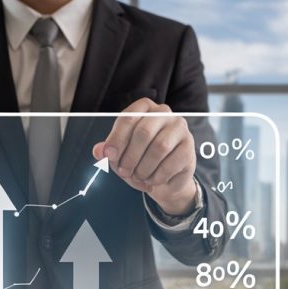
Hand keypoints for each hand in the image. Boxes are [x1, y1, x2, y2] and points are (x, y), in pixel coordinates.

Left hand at [93, 98, 198, 215]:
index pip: (128, 118)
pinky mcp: (188, 146)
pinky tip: (152, 180)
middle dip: (130, 156)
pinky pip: (171, 162)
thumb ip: (109, 150)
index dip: (116, 139)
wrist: (164, 179)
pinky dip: (157, 176)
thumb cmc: (140, 160)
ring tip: (138, 177)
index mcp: (144, 108)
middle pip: (143, 132)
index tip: (109, 156)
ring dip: (144, 168)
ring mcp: (179, 128)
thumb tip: (99, 151)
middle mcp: (164, 113)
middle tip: (123, 172)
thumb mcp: (121, 155)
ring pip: (159, 148)